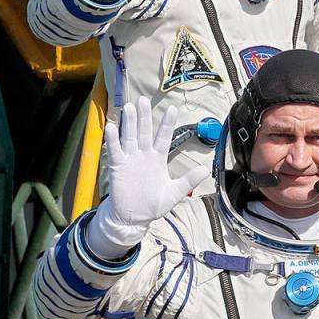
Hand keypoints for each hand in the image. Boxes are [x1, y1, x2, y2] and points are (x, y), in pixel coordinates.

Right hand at [87, 96, 208, 258]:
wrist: (133, 218)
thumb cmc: (153, 205)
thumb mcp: (174, 193)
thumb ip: (188, 180)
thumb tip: (206, 169)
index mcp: (158, 159)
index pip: (164, 137)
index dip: (167, 123)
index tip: (172, 108)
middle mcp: (144, 155)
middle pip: (144, 132)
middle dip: (144, 116)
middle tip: (144, 100)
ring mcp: (130, 160)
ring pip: (129, 137)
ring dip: (129, 123)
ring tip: (130, 107)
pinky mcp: (118, 167)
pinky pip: (115, 151)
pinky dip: (113, 140)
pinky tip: (112, 127)